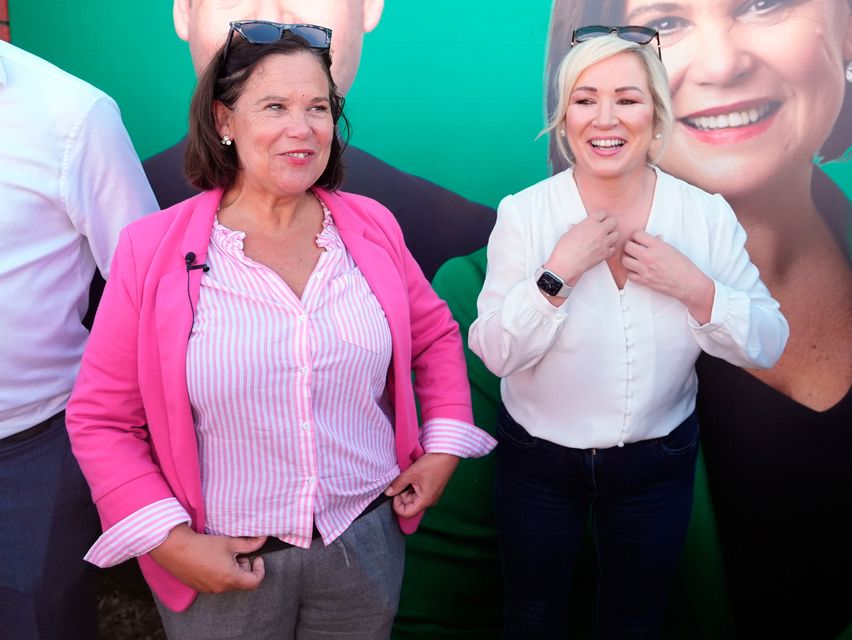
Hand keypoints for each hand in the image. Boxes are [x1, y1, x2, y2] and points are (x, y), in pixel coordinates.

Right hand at [148, 524, 266, 592]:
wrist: (176, 549)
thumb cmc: (204, 546)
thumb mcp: (230, 543)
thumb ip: (249, 544)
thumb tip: (262, 540)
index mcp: (231, 579)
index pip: (254, 582)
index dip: (259, 569)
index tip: (257, 558)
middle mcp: (220, 588)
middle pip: (241, 581)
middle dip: (244, 567)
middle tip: (237, 553)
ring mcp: (208, 589)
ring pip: (228, 582)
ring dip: (231, 570)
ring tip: (223, 554)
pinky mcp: (198, 587)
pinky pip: (215, 582)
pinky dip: (219, 573)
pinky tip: (211, 559)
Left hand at [384, 453, 459, 517]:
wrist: (448, 453)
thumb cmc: (433, 464)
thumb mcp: (411, 473)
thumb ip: (398, 484)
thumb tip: (388, 493)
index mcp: (425, 501)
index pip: (406, 513)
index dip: (397, 505)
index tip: (395, 492)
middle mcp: (429, 501)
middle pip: (409, 505)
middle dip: (402, 494)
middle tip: (402, 480)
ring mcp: (431, 495)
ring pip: (413, 498)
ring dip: (407, 488)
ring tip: (409, 475)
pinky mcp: (432, 488)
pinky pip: (419, 492)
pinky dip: (413, 485)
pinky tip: (414, 475)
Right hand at [544, 211, 617, 284]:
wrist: (567, 263)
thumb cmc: (565, 249)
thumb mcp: (569, 233)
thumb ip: (578, 228)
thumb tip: (578, 227)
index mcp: (590, 223)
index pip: (602, 213)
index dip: (601, 216)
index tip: (600, 219)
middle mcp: (599, 231)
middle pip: (613, 222)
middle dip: (609, 224)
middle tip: (605, 228)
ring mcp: (604, 242)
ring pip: (616, 235)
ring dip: (611, 236)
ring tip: (605, 239)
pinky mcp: (606, 253)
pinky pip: (613, 248)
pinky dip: (610, 248)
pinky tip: (603, 249)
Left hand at [623, 230, 714, 322]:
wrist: (688, 283)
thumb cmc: (683, 266)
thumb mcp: (671, 249)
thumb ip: (658, 243)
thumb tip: (653, 238)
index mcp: (657, 246)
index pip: (636, 234)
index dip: (636, 236)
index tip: (638, 239)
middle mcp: (648, 256)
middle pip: (627, 246)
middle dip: (629, 246)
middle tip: (634, 248)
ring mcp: (645, 269)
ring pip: (624, 260)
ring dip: (628, 259)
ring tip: (634, 259)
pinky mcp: (644, 281)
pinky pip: (629, 275)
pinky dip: (631, 272)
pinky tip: (637, 271)